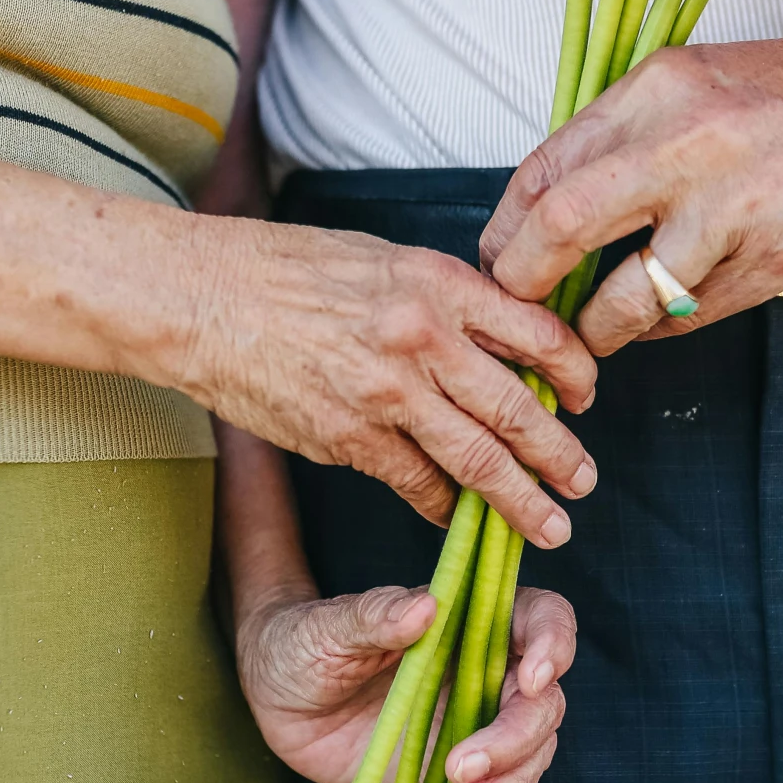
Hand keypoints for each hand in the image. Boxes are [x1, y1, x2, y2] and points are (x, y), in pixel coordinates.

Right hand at [161, 217, 597, 547]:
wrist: (199, 298)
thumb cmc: (282, 269)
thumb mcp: (380, 257)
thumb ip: (443, 297)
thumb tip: (498, 336)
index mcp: (437, 282)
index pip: (537, 332)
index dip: (573, 372)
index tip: (584, 397)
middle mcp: (422, 337)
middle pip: (517, 408)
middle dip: (560, 455)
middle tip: (583, 482)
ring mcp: (387, 394)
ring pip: (477, 459)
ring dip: (520, 499)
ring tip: (549, 525)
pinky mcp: (349, 438)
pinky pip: (417, 482)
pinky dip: (443, 505)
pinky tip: (457, 517)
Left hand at [237, 579, 575, 782]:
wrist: (278, 700)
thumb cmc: (302, 644)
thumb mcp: (328, 627)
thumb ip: (376, 615)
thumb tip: (426, 606)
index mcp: (466, 620)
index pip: (540, 618)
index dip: (555, 644)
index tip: (532, 681)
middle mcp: (485, 670)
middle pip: (542, 700)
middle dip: (517, 736)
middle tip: (461, 766)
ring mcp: (476, 722)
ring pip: (534, 750)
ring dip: (512, 781)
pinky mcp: (461, 770)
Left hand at [480, 17, 782, 353]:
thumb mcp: (690, 79)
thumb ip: (617, 134)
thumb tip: (538, 210)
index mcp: (658, 91)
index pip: (545, 169)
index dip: (505, 228)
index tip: (499, 258)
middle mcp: (692, 146)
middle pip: (564, 227)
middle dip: (524, 283)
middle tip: (520, 307)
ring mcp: (737, 211)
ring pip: (626, 301)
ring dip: (594, 329)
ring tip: (591, 329)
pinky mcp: (774, 264)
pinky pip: (688, 318)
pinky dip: (661, 324)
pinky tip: (663, 309)